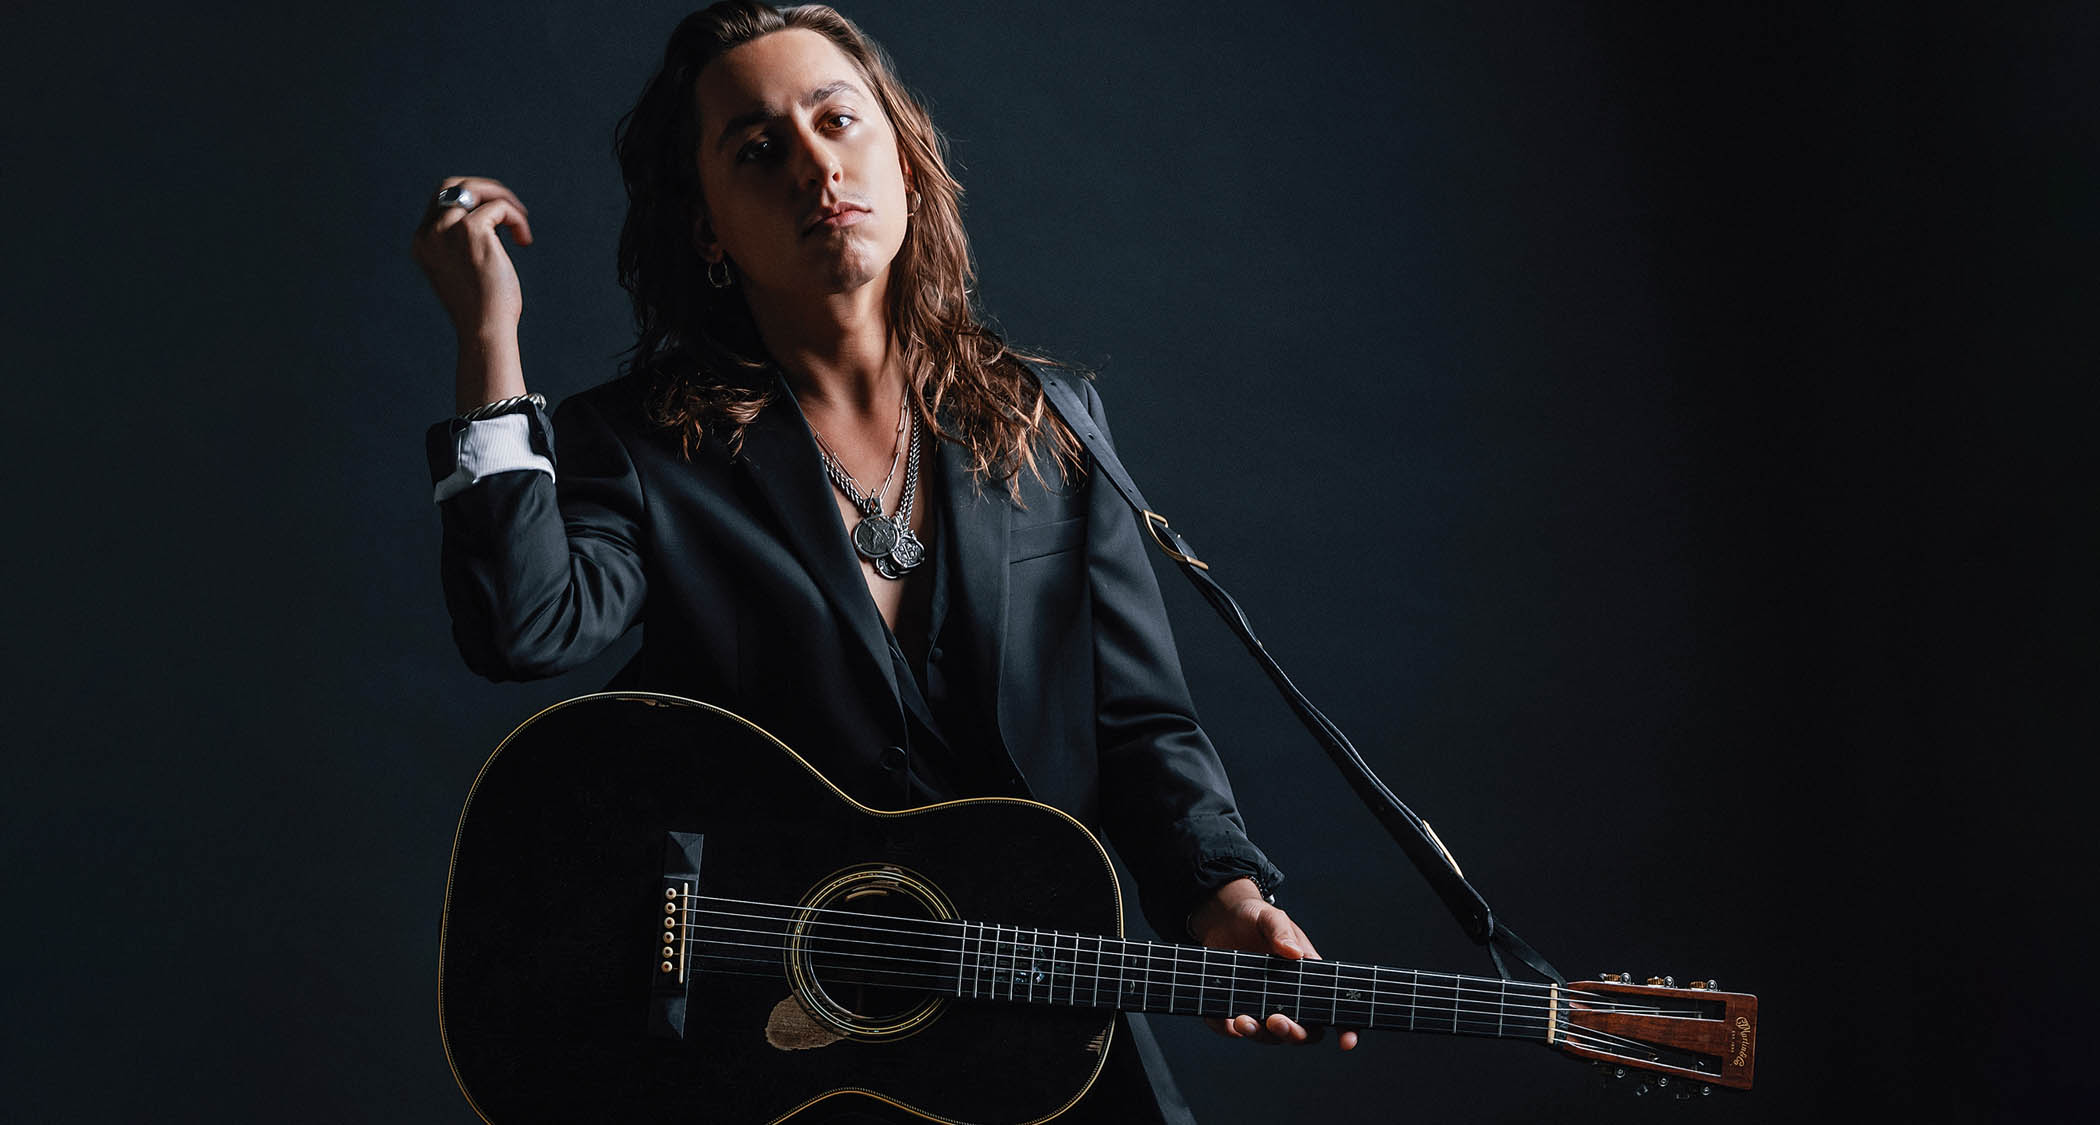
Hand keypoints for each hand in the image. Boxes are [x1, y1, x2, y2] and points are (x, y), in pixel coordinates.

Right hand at [409, 175, 533, 339]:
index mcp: (423, 241)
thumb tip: (487, 220)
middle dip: (485, 189)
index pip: (441, 200)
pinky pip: (499, 207)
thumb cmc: (482, 308)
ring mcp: (447, 229)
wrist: (484, 328)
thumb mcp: (463, 271)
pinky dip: (516, 219)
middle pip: (453, 185)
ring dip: (503, 198)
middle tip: (511, 208)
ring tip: (521, 221)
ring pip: (475, 189)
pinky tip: (524, 240)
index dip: (472, 201)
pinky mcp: (471, 230)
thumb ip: (462, 244)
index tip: (497, 219)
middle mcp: (430, 232)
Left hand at [1187, 878, 1358, 1050]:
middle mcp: (1287, 998)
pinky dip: (1228, 1029)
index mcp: (1307, 978)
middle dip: (1293, 1034)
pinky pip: (1233, 1028)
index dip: (1346, 1029)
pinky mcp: (1234, 1006)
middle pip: (1302, 1031)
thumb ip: (1281, 932)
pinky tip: (1225, 1020)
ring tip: (1242, 1021)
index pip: (1332, 1008)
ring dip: (1259, 1035)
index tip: (1347, 1042)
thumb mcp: (1271, 918)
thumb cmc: (1255, 918)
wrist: (1221, 916)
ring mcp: (1261, 1005)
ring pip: (1269, 1036)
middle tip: (1276, 1021)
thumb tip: (1294, 953)